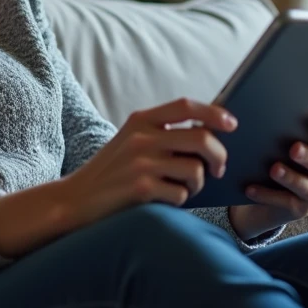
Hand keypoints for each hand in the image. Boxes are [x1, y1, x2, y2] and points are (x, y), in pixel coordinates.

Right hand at [58, 97, 235, 229]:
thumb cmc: (112, 172)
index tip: (232, 124)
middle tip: (218, 169)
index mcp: (141, 120)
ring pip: (196, 169)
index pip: (186, 106)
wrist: (75, 200)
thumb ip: (162, 133)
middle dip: (219, 156)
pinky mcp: (141, 188)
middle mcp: (142, 137)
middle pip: (201, 138)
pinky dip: (179, 201)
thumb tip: (209, 134)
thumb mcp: (131, 141)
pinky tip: (163, 201)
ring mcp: (141, 162)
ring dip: (196, 184)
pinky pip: (182, 194)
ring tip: (181, 188)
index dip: (214, 113)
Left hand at [227, 116, 307, 239]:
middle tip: (294, 148)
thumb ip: (278, 120)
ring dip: (291, 177)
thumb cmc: (271, 154)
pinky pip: (285, 202)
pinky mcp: (299, 209)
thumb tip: (257, 96)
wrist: (261, 192)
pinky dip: (267, 195)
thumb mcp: (277, 137)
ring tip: (273, 169)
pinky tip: (250, 188)